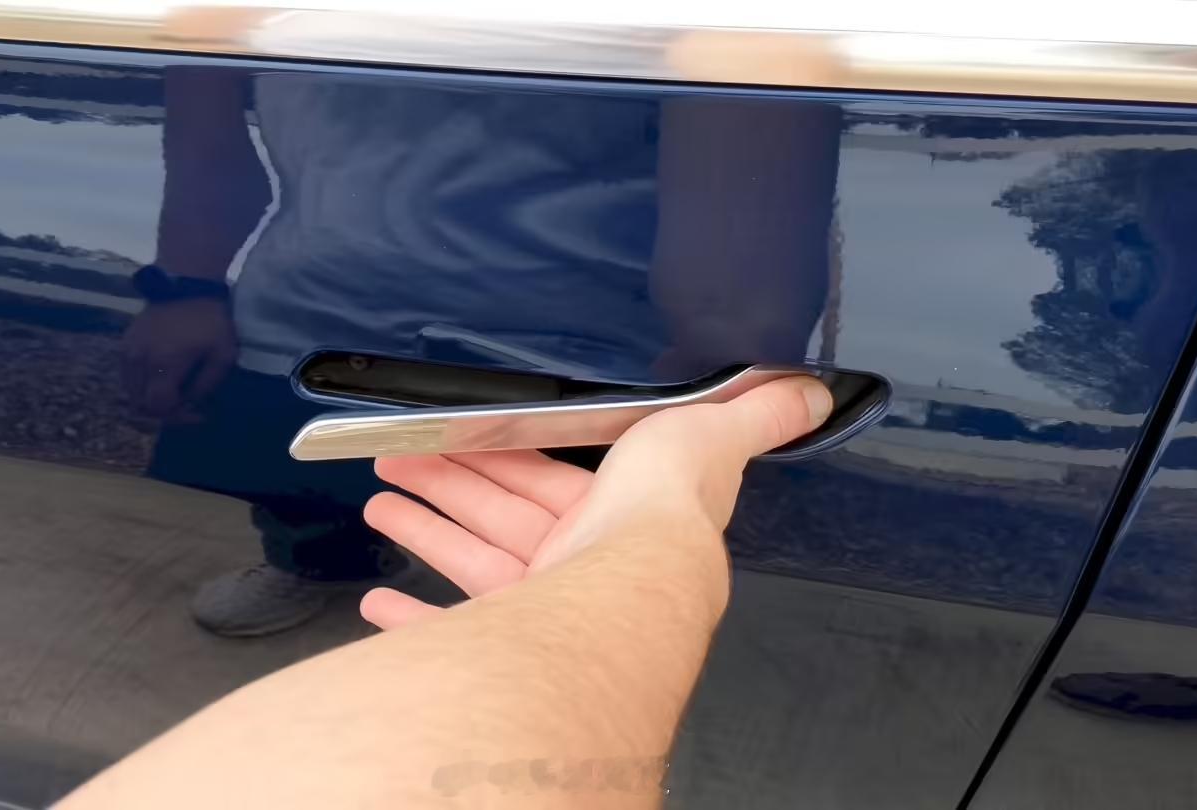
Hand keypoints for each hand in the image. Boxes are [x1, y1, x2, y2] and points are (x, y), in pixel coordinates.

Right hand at [121, 298, 237, 420]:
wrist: (186, 286)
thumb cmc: (210, 321)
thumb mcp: (223, 356)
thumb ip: (206, 386)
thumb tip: (190, 403)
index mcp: (163, 365)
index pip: (157, 408)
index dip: (177, 417)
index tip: (197, 411)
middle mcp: (139, 361)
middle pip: (141, 405)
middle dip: (165, 411)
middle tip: (187, 405)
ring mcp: (128, 352)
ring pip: (131, 392)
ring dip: (151, 399)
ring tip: (174, 392)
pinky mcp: (124, 344)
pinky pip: (128, 376)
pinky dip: (143, 384)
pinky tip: (162, 377)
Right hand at [360, 375, 832, 629]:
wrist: (631, 582)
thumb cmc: (662, 513)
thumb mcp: (713, 433)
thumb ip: (758, 411)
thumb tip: (813, 390)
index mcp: (618, 513)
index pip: (550, 476)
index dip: (504, 450)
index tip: (459, 432)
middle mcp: (581, 560)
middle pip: (501, 511)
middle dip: (449, 480)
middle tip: (400, 455)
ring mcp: (543, 606)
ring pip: (473, 559)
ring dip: (429, 530)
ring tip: (383, 504)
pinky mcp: (511, 643)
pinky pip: (455, 630)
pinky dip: (417, 617)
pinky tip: (383, 603)